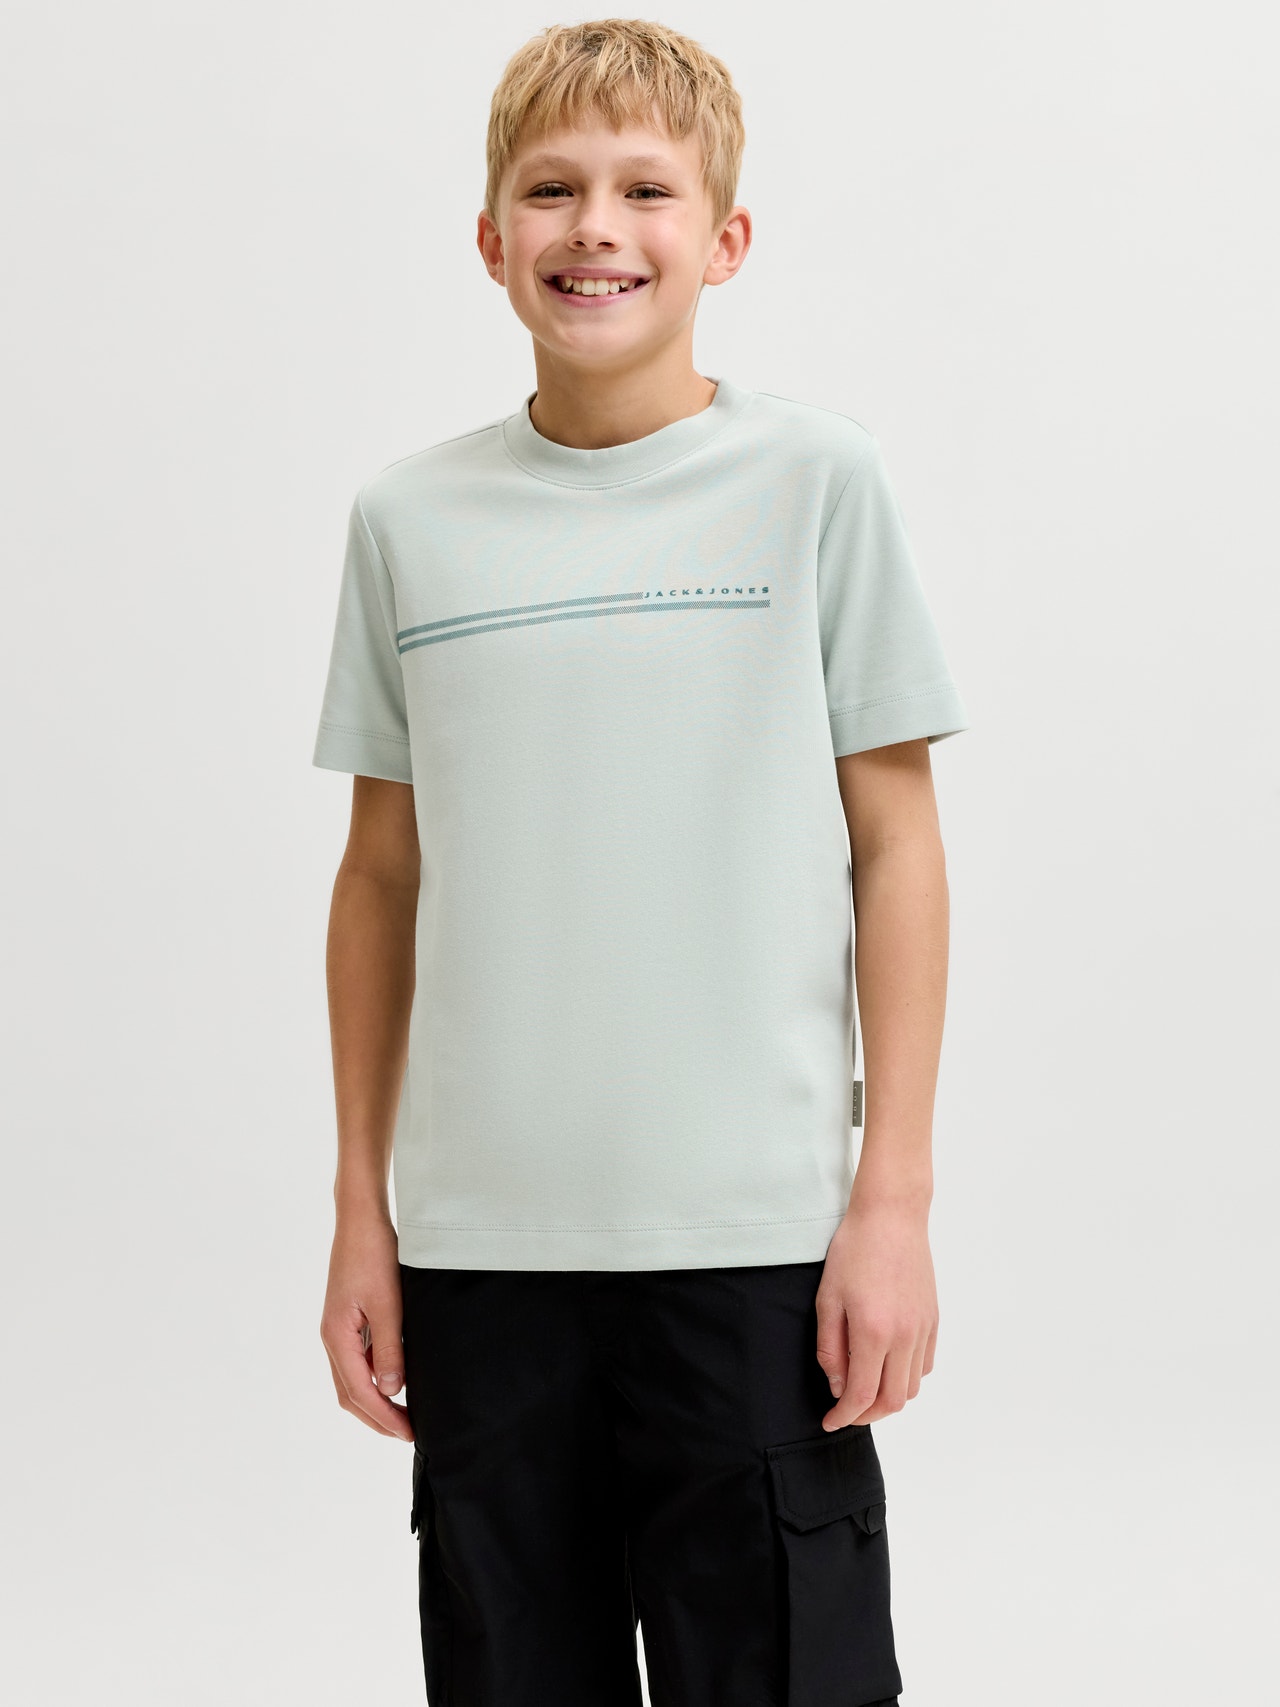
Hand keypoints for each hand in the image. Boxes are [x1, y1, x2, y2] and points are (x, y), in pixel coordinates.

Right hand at [320, 1208, 413, 1441]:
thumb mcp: (388, 1305)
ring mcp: (337, 1329)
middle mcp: (331, 1338)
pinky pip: (356, 1361)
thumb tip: (391, 1390)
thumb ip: (390, 1349)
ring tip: (403, 1415)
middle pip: (349, 1394)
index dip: (385, 1417)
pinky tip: (394, 1380)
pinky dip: (373, 1379)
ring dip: (374, 1402)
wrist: (361, 1220)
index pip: (360, 1392)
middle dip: (377, 1418)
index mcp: (337, 1337)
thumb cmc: (374, 1255)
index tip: (410, 1433)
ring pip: (351, 1379)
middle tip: (409, 1433)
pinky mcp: (347, 1320)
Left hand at [814, 1194, 937, 1429]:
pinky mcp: (933, 1320)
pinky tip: (887, 1367)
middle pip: (893, 1401)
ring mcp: (923, 1329)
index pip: (862, 1395)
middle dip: (867, 1415)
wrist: (892, 1217)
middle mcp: (905, 1336)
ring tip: (865, 1390)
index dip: (844, 1416)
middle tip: (845, 1411)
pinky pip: (925, 1365)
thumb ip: (831, 1348)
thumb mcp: (827, 1298)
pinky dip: (906, 1377)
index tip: (829, 1421)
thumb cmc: (853, 1251)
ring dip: (888, 1399)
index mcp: (874, 1332)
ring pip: (912, 1387)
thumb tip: (838, 1386)